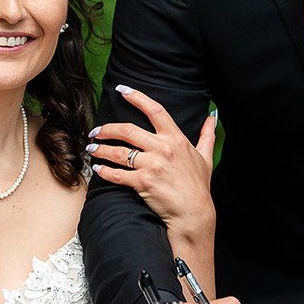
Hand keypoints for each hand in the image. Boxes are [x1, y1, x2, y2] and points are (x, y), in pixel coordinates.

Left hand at [88, 85, 216, 241]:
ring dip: (100, 149)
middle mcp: (163, 148)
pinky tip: (97, 169)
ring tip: (91, 148)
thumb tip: (212, 117)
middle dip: (106, 128)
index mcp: (176, 139)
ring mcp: (153, 165)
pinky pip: (117, 174)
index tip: (121, 90)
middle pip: (127, 130)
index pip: (155, 110)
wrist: (194, 214)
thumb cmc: (199, 187)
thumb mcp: (205, 158)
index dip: (136, 97)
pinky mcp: (143, 183)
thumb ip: (207, 135)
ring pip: (118, 152)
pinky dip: (104, 171)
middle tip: (95, 131)